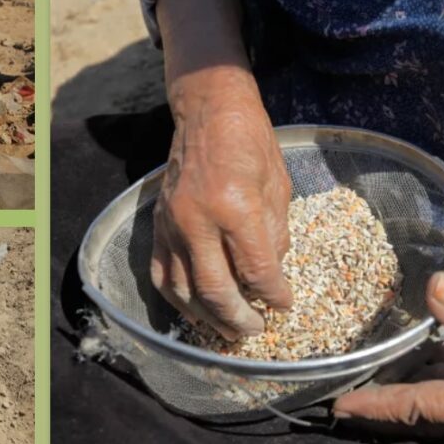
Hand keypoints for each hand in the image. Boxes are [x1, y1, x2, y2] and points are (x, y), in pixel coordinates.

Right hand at [152, 0, 292, 340]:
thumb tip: (270, 278)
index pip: (256, 271)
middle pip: (215, 291)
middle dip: (239, 320)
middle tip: (255, 332)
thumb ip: (274, 236)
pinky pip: (162, 275)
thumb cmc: (250, 142)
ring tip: (228, 331)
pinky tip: (197, 312)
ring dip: (207, 319)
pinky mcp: (158, 225)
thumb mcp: (278, 186)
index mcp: (235, 207)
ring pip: (183, 291)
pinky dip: (179, 301)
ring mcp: (171, 224)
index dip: (275, 296)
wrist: (207, 111)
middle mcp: (197, 220)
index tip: (285, 306)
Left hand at [333, 272, 443, 440]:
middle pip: (418, 413)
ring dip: (400, 387)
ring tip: (360, 371)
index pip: (417, 408)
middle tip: (336, 391)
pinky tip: (406, 353)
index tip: (337, 407)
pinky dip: (425, 372)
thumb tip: (432, 287)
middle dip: (378, 403)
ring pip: (432, 399)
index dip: (375, 406)